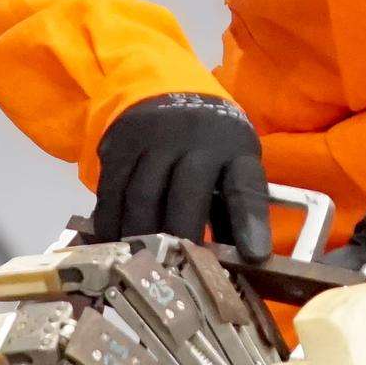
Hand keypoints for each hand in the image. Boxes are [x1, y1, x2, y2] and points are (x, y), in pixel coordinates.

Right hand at [91, 94, 272, 258]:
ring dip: (139, 235)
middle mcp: (197, 140)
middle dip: (179, 235)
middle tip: (172, 271)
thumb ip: (231, 215)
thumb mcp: (231, 168)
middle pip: (186, 193)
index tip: (254, 255)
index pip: (246, 186)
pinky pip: (111, 190)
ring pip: (142, 194)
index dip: (250, 222)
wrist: (167, 92)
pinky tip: (113, 244)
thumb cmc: (209, 147)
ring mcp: (155, 138)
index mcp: (235, 150)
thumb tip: (233, 268)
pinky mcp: (120, 144)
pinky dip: (111, 222)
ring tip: (138, 265)